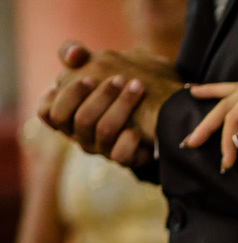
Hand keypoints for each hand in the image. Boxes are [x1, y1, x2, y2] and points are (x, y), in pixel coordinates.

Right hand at [38, 40, 181, 165]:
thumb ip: (77, 54)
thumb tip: (73, 54)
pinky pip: (120, 156)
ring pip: (103, 131)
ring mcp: (102, 148)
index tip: (87, 78)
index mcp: (66, 115)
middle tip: (119, 79)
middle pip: (80, 119)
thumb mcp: (94, 65)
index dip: (66, 96)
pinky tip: (138, 128)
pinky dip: (129, 141)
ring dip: (121, 106)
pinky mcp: (124, 159)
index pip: (48, 112)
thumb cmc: (115, 84)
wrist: (154, 109)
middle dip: (100, 97)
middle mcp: (80, 135)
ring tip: (138, 87)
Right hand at [182, 72, 237, 170]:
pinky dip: (225, 90)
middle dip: (207, 125)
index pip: (235, 116)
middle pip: (227, 105)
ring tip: (189, 96)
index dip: (227, 141)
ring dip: (210, 101)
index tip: (227, 164)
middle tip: (189, 144)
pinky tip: (215, 89)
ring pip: (231, 94)